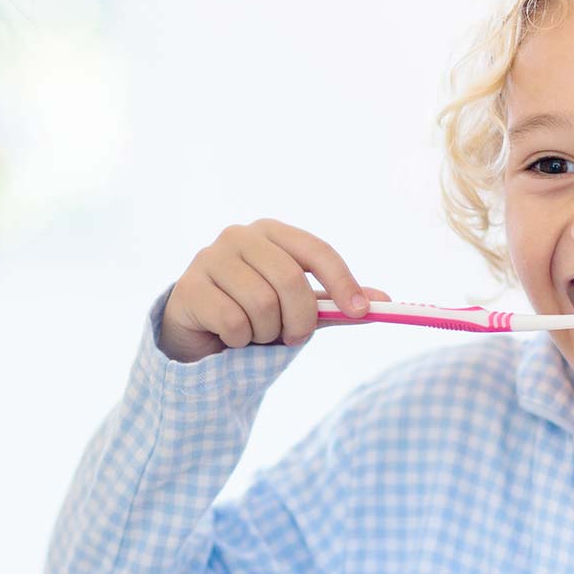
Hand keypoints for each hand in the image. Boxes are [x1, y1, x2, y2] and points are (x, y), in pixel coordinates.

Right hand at [160, 219, 388, 362]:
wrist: (196, 333)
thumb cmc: (252, 313)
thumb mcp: (298, 308)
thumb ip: (335, 303)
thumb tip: (385, 302)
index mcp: (272, 233)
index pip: (316, 250)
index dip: (342, 281)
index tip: (361, 312)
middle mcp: (239, 236)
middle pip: (290, 280)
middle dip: (299, 320)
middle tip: (293, 337)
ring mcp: (209, 257)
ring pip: (261, 304)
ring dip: (266, 333)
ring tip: (255, 334)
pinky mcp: (188, 287)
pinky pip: (232, 321)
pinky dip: (239, 340)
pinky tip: (229, 337)